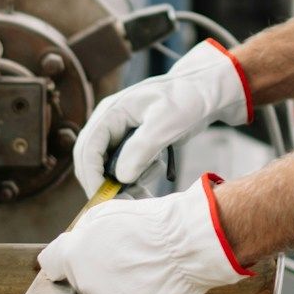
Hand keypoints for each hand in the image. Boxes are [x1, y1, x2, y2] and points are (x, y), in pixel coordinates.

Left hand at [38, 175, 249, 293]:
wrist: (189, 245)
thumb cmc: (150, 225)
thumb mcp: (104, 215)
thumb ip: (78, 237)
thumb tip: (66, 252)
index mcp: (76, 258)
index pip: (52, 266)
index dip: (65, 261)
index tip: (73, 264)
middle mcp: (88, 289)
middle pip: (83, 287)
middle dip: (98, 276)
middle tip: (127, 260)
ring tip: (145, 273)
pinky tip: (155, 290)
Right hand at [73, 39, 250, 195]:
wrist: (206, 92)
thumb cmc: (187, 99)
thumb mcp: (166, 122)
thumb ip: (142, 148)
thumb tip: (121, 177)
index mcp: (111, 112)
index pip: (87, 148)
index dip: (91, 175)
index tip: (105, 198)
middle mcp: (110, 124)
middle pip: (92, 161)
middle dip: (106, 184)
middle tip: (128, 201)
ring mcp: (120, 135)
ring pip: (108, 168)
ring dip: (123, 184)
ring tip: (148, 187)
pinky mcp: (133, 144)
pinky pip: (124, 168)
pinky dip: (135, 179)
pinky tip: (156, 172)